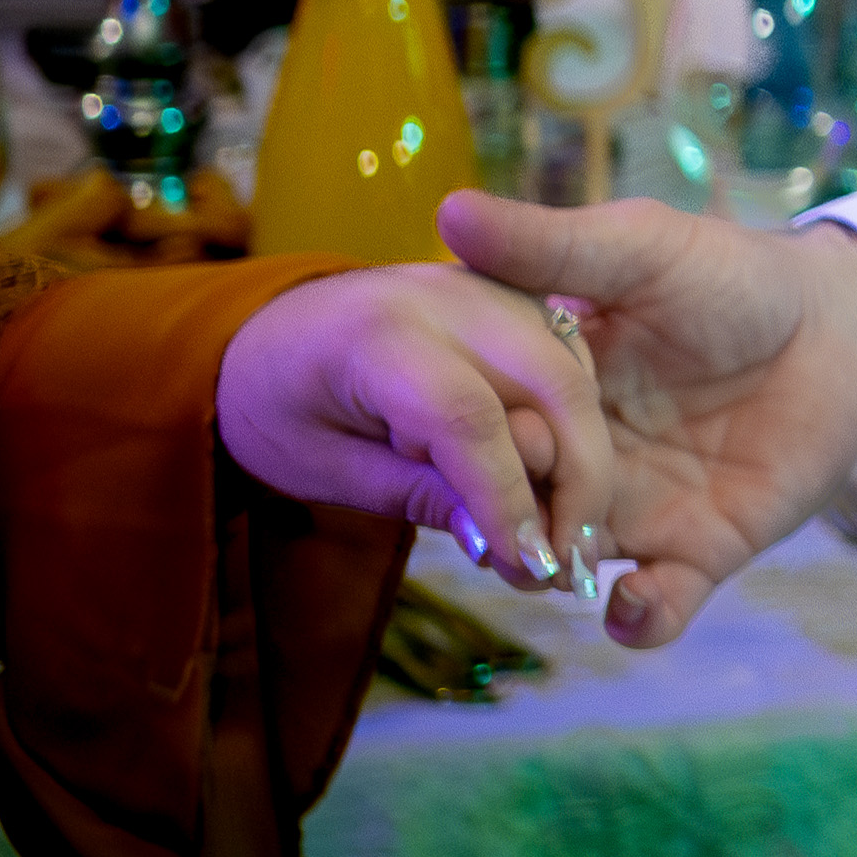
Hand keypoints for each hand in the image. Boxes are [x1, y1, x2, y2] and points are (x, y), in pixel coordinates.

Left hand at [217, 262, 618, 595]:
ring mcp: (493, 289)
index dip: (506, 498)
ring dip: (584, 464)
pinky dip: (575, 430)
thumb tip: (507, 545)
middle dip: (579, 485)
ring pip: (578, 379)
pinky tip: (549, 485)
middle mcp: (449, 297)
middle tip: (565, 567)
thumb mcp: (322, 467)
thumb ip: (414, 496)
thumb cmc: (282, 406)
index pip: (468, 419)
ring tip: (557, 538)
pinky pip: (572, 367)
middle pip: (555, 389)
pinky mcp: (518, 297)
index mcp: (378, 336)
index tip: (529, 567)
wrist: (272, 330)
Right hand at [440, 193, 856, 647]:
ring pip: (570, 563)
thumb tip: (448, 209)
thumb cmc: (732, 275)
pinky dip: (643, 617)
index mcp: (545, 394)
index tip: (448, 447)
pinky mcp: (701, 545)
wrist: (840, 322)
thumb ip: (551, 245)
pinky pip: (660, 601)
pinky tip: (634, 605)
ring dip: (553, 575)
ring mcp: (636, 508)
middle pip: (515, 508)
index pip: (479, 435)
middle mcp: (577, 460)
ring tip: (552, 572)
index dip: (464, 446)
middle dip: (499, 526)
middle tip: (498, 525)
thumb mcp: (639, 248)